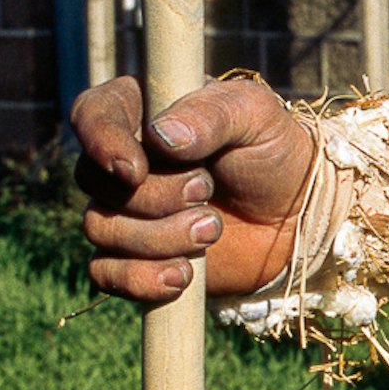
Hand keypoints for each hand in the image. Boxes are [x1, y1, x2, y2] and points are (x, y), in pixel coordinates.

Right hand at [72, 73, 316, 305]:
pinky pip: (105, 273)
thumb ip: (211, 114)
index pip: (91, 115)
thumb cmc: (272, 152)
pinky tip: (183, 275)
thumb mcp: (254, 116)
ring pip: (100, 229)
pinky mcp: (134, 256)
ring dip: (159, 237)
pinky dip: (141, 279)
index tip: (134, 170)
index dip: (101, 143)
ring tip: (211, 230)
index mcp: (142, 110)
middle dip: (153, 196)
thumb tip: (162, 136)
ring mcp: (125, 209)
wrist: (297, 217)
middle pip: (93, 180)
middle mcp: (125, 158)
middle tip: (208, 190)